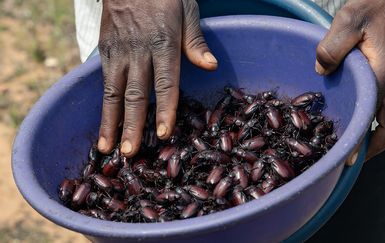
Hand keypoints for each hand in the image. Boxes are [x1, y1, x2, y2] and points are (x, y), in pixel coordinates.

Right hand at [97, 0, 216, 156]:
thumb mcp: (187, 10)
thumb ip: (196, 42)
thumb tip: (211, 66)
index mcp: (163, 43)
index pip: (165, 82)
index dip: (165, 109)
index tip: (163, 133)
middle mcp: (138, 51)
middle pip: (135, 94)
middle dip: (132, 126)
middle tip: (130, 153)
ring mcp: (118, 52)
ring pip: (113, 93)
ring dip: (110, 123)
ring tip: (107, 148)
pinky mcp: (104, 51)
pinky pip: (103, 84)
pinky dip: (103, 107)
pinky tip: (102, 125)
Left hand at [315, 0, 384, 162]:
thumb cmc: (372, 5)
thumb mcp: (347, 22)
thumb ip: (331, 49)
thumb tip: (320, 71)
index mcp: (383, 76)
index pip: (372, 120)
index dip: (359, 143)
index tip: (345, 160)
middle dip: (373, 148)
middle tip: (352, 159)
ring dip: (375, 134)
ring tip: (353, 143)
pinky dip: (376, 117)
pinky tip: (359, 114)